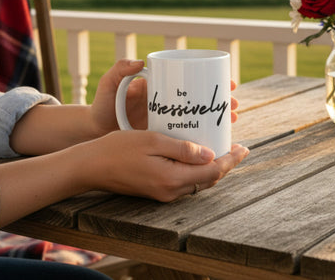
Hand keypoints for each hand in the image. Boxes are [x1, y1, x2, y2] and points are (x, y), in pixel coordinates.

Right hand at [79, 130, 249, 201]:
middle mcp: (170, 192)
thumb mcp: (152, 141)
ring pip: (197, 182)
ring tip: (219, 147)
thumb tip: (210, 155)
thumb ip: (182, 149)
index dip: (230, 160)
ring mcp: (162, 193)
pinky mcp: (156, 190)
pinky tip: (195, 155)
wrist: (91, 166)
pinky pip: (184, 181)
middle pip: (208, 180)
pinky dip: (196, 170)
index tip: (244, 147)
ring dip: (211, 167)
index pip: (212, 172)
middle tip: (235, 144)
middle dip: (225, 163)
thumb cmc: (118, 149)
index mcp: (172, 179)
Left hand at [90, 59, 239, 136]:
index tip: (229, 83)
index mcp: (161, 87)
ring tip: (233, 120)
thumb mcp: (109, 84)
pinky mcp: (166, 137)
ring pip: (200, 118)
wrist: (94, 130)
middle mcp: (169, 103)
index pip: (193, 81)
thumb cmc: (102, 105)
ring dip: (219, 118)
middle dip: (222, 102)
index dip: (213, 82)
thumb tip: (138, 62)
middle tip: (236, 105)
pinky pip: (190, 136)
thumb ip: (119, 70)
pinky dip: (206, 137)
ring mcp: (169, 120)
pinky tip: (218, 140)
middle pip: (202, 100)